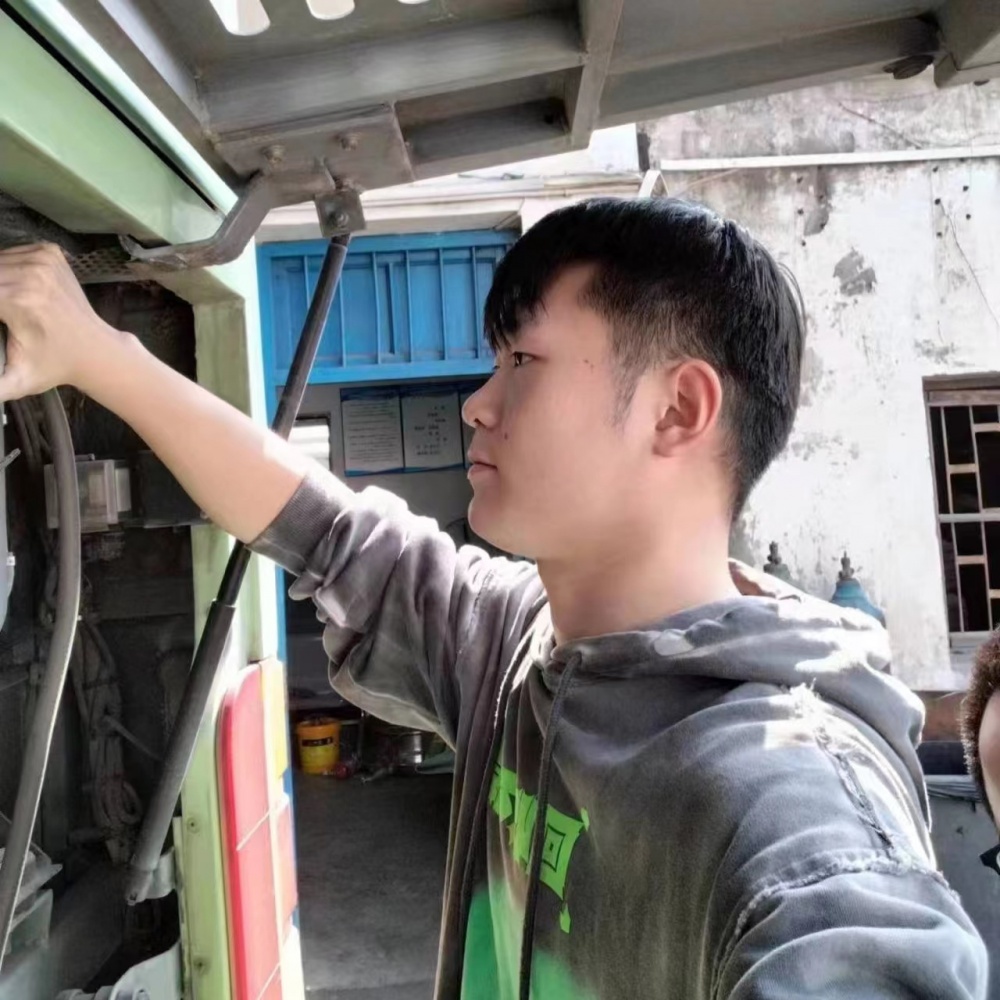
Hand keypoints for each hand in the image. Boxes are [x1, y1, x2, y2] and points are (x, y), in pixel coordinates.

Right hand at [0, 243, 123, 399]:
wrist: (94, 349)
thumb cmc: (55, 365)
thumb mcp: (17, 380)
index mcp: (19, 300)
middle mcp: (32, 274)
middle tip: (2, 316)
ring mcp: (43, 260)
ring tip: (6, 307)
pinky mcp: (50, 253)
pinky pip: (11, 253)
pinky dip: (6, 267)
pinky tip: (16, 288)